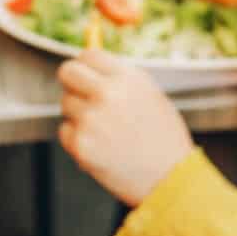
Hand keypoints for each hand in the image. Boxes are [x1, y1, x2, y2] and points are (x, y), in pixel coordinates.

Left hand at [56, 50, 193, 207]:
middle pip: (67, 72)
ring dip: (78, 115)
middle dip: (71, 82)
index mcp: (127, 78)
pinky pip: (66, 132)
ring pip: (66, 104)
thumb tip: (88, 62)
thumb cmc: (163, 138)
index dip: (87, 66)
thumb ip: (120, 78)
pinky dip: (77, 139)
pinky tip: (101, 148)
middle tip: (81, 95)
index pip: (88, 55)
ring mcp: (91, 120)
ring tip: (105, 131)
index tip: (88, 75)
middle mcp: (107, 94)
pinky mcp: (81, 145)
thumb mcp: (150, 96)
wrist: (171, 180)